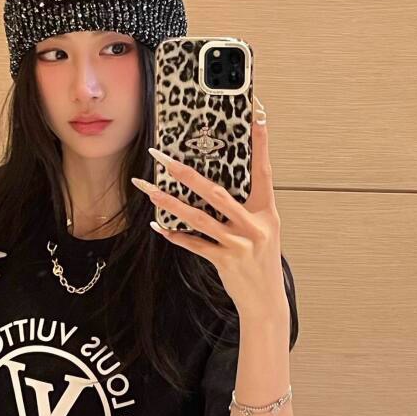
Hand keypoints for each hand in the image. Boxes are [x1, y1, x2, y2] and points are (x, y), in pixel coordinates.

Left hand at [131, 94, 286, 319]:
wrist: (266, 300)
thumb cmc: (262, 260)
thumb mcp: (265, 228)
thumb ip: (246, 206)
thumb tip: (215, 183)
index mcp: (267, 211)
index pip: (263, 170)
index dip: (261, 142)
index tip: (257, 115)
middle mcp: (254, 225)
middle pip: (217, 193)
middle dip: (187, 174)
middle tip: (163, 158)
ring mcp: (239, 244)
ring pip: (199, 218)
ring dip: (170, 203)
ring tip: (149, 189)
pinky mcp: (224, 261)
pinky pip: (194, 244)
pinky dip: (175, 235)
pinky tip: (157, 226)